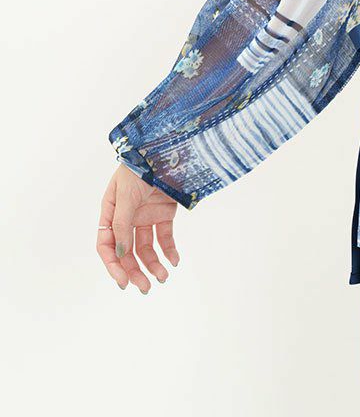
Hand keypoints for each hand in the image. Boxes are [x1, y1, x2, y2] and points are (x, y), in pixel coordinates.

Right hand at [97, 163, 179, 292]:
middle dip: (135, 270)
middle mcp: (127, 217)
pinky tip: (174, 261)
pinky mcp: (164, 214)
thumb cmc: (139, 167)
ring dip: (153, 264)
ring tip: (163, 277)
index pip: (107, 245)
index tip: (123, 282)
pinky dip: (170, 250)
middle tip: (145, 287)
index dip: (113, 265)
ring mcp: (145, 216)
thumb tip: (120, 253)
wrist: (165, 150)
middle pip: (127, 251)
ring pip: (146, 248)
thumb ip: (122, 223)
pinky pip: (165, 237)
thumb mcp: (126, 195)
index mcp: (111, 212)